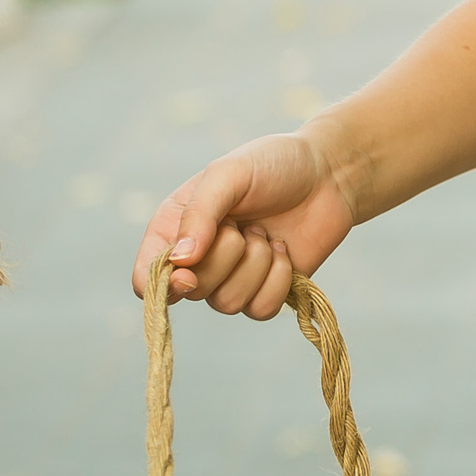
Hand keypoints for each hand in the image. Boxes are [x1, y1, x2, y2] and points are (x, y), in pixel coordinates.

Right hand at [131, 130, 358, 320]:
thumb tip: (179, 262)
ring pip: (227, 303)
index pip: (146, 280)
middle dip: (225, 257)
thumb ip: (200, 213)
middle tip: (246, 224)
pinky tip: (283, 251)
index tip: (188, 272)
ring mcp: (232, 278)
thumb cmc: (274, 165)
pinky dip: (277, 281)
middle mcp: (198, 260)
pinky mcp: (266, 291)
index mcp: (174, 229)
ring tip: (266, 233)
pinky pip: (261, 310)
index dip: (162, 285)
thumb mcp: (229, 174)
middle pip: (190, 292)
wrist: (329, 174)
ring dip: (255, 265)